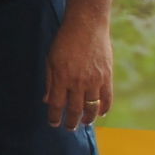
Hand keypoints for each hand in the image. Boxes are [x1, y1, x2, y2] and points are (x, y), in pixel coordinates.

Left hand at [44, 14, 113, 129]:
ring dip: (87, 119)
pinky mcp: (107, 77)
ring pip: (92, 108)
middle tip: (69, 128)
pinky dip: (104, 109)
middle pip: (74, 109)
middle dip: (70, 122)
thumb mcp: (51, 59)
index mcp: (61, 77)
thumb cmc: (64, 41)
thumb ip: (50, 81)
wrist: (87, 26)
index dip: (55, 117)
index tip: (53, 124)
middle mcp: (78, 82)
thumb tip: (47, 100)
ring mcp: (94, 80)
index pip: (57, 105)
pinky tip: (100, 114)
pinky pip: (107, 99)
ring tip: (83, 123)